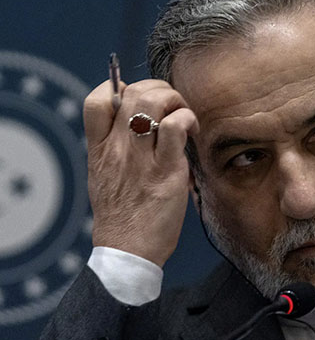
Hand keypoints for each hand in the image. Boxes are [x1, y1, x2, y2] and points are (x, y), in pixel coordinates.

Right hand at [84, 79, 198, 266]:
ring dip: (176, 100)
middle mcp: (116, 149)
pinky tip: (193, 133)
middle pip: (131, 92)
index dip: (118, 88)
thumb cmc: (123, 216)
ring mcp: (140, 158)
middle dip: (159, 89)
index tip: (137, 100)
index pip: (96, 101)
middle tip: (173, 107)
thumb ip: (115, 148)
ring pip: (152, 101)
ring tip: (185, 118)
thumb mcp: (106, 177)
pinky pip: (176, 126)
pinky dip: (188, 119)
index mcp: (98, 150)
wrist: (128, 251)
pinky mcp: (166, 171)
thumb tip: (135, 121)